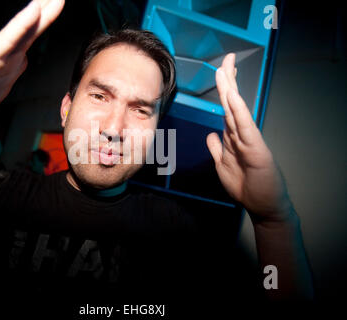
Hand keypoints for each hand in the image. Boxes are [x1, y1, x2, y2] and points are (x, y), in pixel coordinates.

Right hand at [0, 0, 64, 126]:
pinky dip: (22, 24)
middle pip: (32, 27)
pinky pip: (8, 40)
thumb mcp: (0, 83)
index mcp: (11, 57)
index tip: (59, 2)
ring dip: (40, 11)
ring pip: (24, 30)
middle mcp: (6, 53)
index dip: (47, 18)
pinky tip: (33, 10)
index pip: (32, 34)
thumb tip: (24, 60)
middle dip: (47, 9)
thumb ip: (13, 69)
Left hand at [206, 53, 292, 224]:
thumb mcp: (223, 165)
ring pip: (237, 111)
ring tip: (226, 70)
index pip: (227, 108)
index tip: (221, 70)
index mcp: (234, 136)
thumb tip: (210, 134)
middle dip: (228, 80)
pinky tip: (233, 97)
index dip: (224, 89)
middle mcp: (242, 134)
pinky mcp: (256, 149)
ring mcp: (250, 140)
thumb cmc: (246, 185)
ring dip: (230, 90)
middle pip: (232, 103)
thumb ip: (217, 149)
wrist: (263, 205)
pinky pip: (245, 127)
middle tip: (227, 59)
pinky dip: (239, 111)